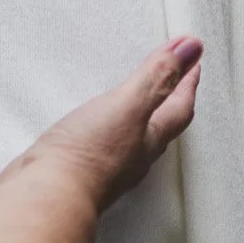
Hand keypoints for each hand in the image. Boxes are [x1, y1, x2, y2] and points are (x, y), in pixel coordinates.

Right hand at [0, 37, 202, 216]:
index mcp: (151, 138)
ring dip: (141, 113)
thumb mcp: (129, 105)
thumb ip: (157, 77)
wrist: (50, 194)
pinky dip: (109, 124)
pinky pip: (106, 140)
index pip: (179, 107)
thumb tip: (190, 49)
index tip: (193, 58)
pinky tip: (96, 123)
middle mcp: (135, 153)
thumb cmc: (89, 155)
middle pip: (163, 124)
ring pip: (135, 135)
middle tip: (174, 77)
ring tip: (138, 97)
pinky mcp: (82, 166)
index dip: (188, 80)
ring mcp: (109, 163)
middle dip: (169, 98)